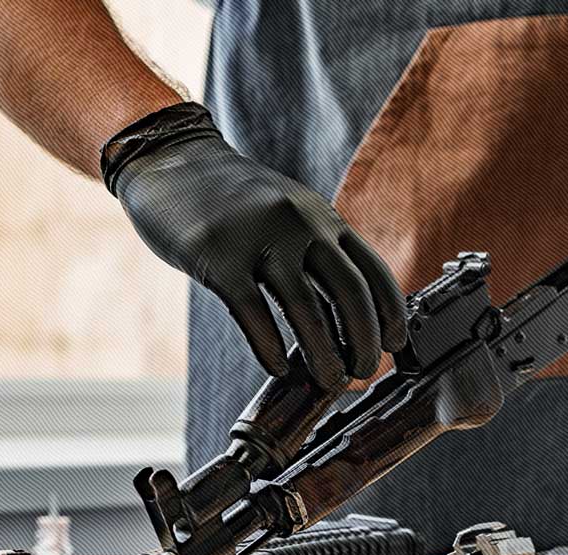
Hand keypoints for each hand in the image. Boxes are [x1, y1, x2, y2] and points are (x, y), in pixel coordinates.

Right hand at [101, 103, 406, 387]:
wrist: (173, 162)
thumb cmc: (236, 201)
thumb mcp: (292, 213)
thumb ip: (319, 252)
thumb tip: (346, 314)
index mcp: (324, 218)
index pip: (373, 271)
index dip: (391, 314)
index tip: (394, 345)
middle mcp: (300, 224)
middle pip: (350, 293)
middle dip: (365, 341)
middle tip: (363, 371)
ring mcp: (259, 239)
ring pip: (306, 309)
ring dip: (323, 354)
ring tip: (329, 380)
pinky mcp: (218, 257)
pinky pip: (253, 313)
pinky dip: (270, 348)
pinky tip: (278, 368)